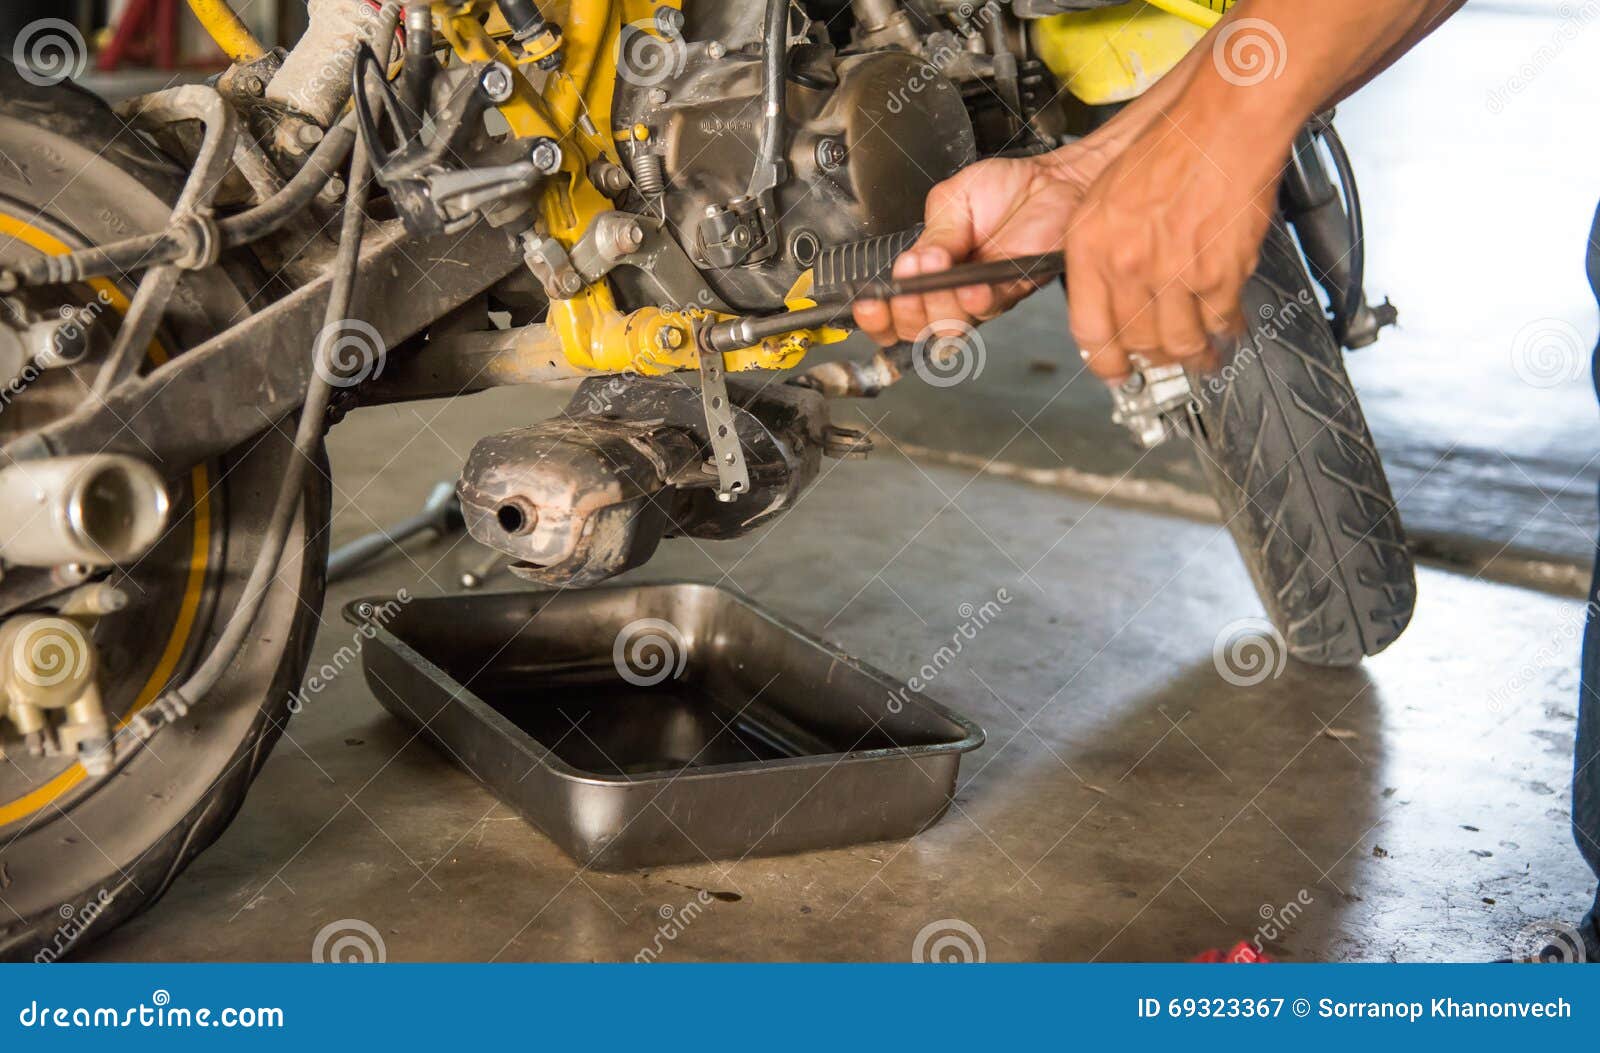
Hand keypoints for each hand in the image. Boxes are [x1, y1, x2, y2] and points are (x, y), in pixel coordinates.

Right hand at [852, 142, 1111, 346]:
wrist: (1052, 180)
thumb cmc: (1004, 189)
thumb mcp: (951, 201)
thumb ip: (931, 236)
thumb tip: (912, 264)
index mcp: (929, 271)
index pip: (896, 310)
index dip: (878, 317)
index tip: (869, 304)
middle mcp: (953, 292)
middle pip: (918, 327)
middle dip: (906, 309)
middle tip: (906, 281)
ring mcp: (983, 297)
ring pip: (951, 324)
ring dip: (938, 303)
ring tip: (934, 271)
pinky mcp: (1013, 290)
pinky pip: (990, 307)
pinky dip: (975, 300)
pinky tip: (970, 288)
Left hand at [1064, 110, 1284, 382]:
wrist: (1224, 123)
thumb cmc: (1171, 147)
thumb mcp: (1106, 198)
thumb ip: (1101, 251)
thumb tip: (1110, 296)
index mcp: (1090, 246)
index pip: (1088, 330)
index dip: (1104, 362)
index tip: (1116, 373)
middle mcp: (1127, 265)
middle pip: (1138, 342)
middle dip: (1155, 359)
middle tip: (1166, 361)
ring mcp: (1173, 274)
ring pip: (1181, 344)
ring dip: (1194, 357)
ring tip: (1203, 357)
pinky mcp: (1219, 274)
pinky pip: (1221, 322)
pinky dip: (1228, 331)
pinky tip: (1229, 329)